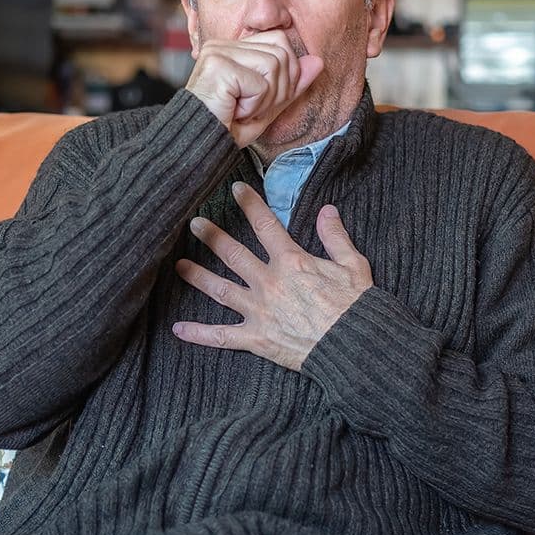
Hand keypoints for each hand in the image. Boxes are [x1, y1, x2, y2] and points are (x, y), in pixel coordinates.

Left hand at [173, 181, 372, 370]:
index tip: (235, 188)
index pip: (265, 225)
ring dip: (198, 276)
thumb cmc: (356, 306)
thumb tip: (327, 210)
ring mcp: (259, 311)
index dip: (250, 204)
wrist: (354, 345)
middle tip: (193, 223)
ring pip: (221, 290)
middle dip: (212, 237)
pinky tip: (178, 330)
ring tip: (179, 265)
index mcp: (291, 262)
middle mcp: (269, 283)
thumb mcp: (353, 265)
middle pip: (233, 255)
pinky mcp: (257, 339)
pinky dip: (199, 334)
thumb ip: (335, 236)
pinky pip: (223, 336)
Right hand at [185, 31, 323, 147]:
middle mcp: (223, 44)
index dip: (285, 74)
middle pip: (281, 52)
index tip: (264, 99)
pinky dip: (254, 104)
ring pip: (274, 65)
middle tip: (253, 108)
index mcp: (233, 47)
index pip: (280, 41)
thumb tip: (317, 62)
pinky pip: (260, 83)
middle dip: (278, 88)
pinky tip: (235, 111)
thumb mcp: (267, 105)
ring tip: (243, 109)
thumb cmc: (226, 126)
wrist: (198, 147)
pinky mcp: (218, 66)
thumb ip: (292, 83)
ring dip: (265, 98)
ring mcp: (218, 53)